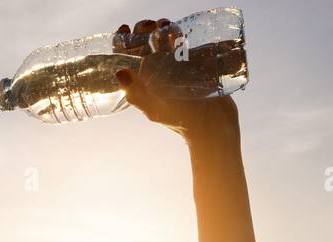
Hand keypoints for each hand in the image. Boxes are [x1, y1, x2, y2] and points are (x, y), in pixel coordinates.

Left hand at [112, 17, 239, 144]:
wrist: (212, 124)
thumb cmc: (180, 120)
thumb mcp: (155, 108)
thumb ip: (136, 93)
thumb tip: (119, 73)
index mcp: (143, 81)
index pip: (126, 57)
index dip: (122, 40)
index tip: (124, 29)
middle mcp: (156, 71)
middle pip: (144, 43)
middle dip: (143, 30)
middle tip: (149, 26)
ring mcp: (174, 65)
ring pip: (162, 40)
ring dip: (161, 28)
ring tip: (165, 25)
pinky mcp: (191, 62)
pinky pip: (182, 42)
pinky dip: (178, 33)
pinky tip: (178, 31)